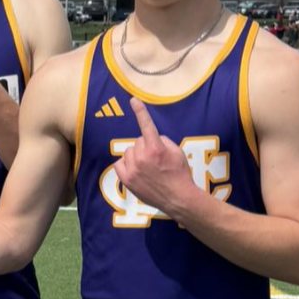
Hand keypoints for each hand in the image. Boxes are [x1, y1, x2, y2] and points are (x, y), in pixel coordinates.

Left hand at [113, 98, 194, 216]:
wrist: (177, 197)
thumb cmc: (180, 173)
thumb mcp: (177, 152)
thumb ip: (162, 141)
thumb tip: (151, 138)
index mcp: (156, 148)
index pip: (146, 126)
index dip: (140, 111)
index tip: (133, 100)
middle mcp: (142, 157)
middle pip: (137, 141)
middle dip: (145, 146)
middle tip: (156, 159)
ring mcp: (132, 169)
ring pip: (128, 152)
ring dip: (136, 156)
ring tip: (147, 167)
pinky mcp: (126, 180)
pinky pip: (119, 164)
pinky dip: (126, 165)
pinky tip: (136, 171)